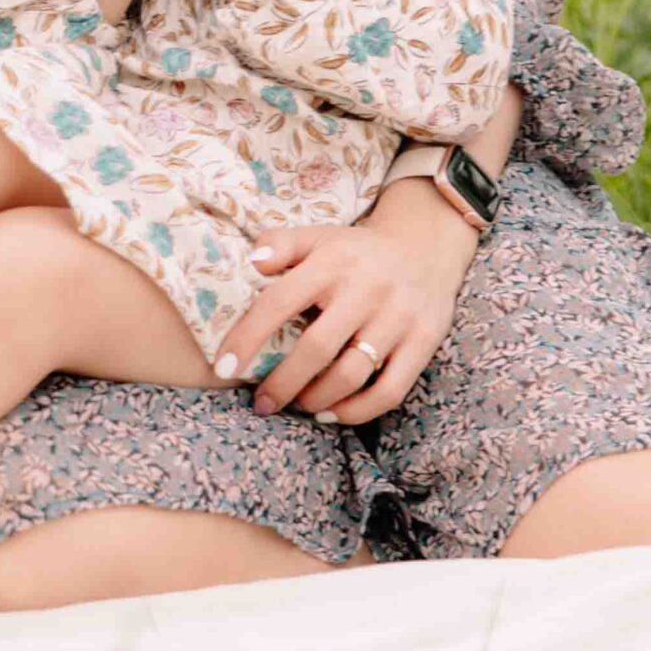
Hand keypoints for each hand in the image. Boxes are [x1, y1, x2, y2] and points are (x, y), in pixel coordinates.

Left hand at [217, 205, 472, 424]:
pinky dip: (357, 411)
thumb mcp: (318, 237)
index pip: (279, 302)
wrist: (426, 246)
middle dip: (282, 383)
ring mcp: (397, 318)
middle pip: (316, 349)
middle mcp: (365, 290)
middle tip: (262, 403)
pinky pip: (389, 390)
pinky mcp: (423, 342)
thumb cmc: (356, 252)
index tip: (224, 367)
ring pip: (351, 374)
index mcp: (331, 263)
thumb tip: (253, 262)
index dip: (247, 337)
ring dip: (317, 399)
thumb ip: (281, 244)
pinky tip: (332, 413)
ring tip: (298, 406)